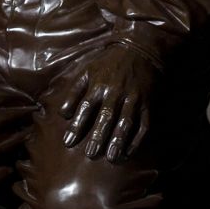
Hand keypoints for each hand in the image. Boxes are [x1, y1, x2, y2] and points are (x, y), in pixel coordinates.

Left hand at [59, 45, 153, 162]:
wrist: (140, 51)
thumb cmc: (108, 64)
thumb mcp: (88, 71)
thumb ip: (74, 92)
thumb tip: (63, 114)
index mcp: (99, 84)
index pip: (85, 108)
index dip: (76, 125)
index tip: (68, 142)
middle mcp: (116, 93)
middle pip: (106, 117)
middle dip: (99, 136)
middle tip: (91, 154)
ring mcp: (133, 99)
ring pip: (126, 123)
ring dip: (119, 140)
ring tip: (111, 157)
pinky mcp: (147, 104)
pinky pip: (143, 124)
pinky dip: (137, 139)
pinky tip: (129, 152)